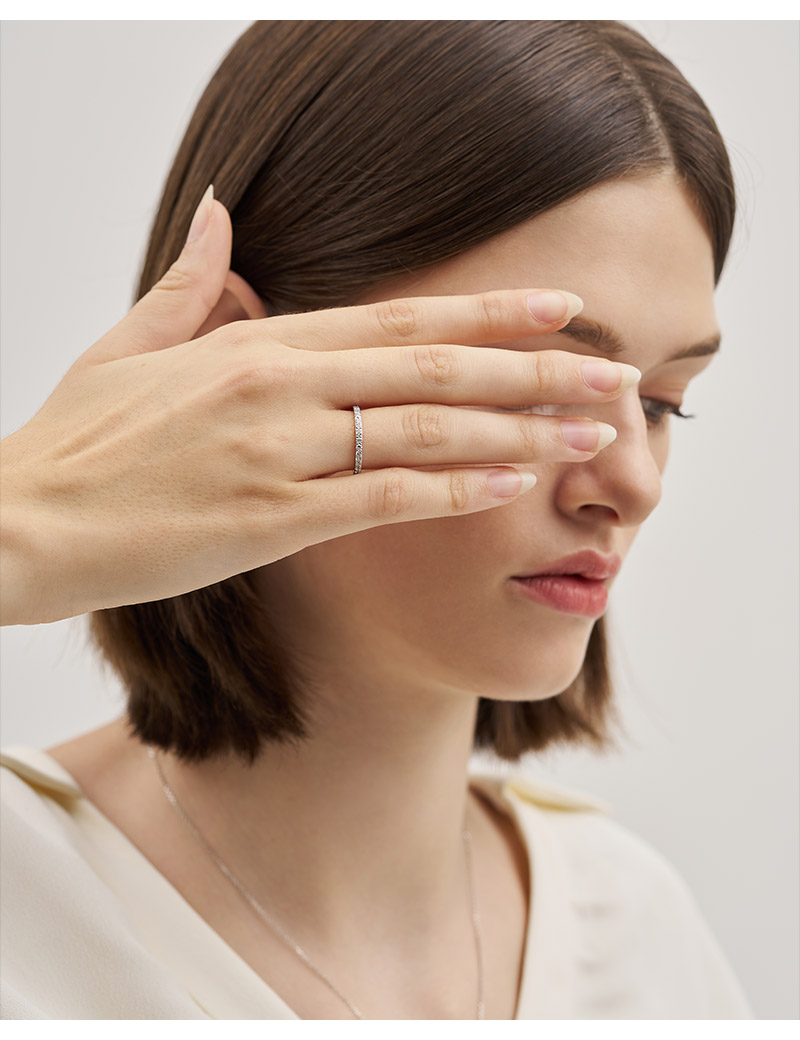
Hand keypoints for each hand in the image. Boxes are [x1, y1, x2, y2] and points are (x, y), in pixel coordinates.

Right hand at [0, 191, 638, 625]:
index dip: (487, 309)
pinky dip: (455, 490)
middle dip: (536, 367)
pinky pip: (383, 497)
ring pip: (425, 428)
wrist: (19, 519)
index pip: (398, 316)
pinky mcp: (269, 520)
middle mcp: (279, 384)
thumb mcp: (131, 345)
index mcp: (256, 341)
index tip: (559, 308)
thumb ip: (191, 281)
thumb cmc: (77, 440)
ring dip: (519, 430)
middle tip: (616, 369)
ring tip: (592, 433)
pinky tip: (514, 486)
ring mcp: (277, 451)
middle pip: (435, 363)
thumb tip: (222, 216)